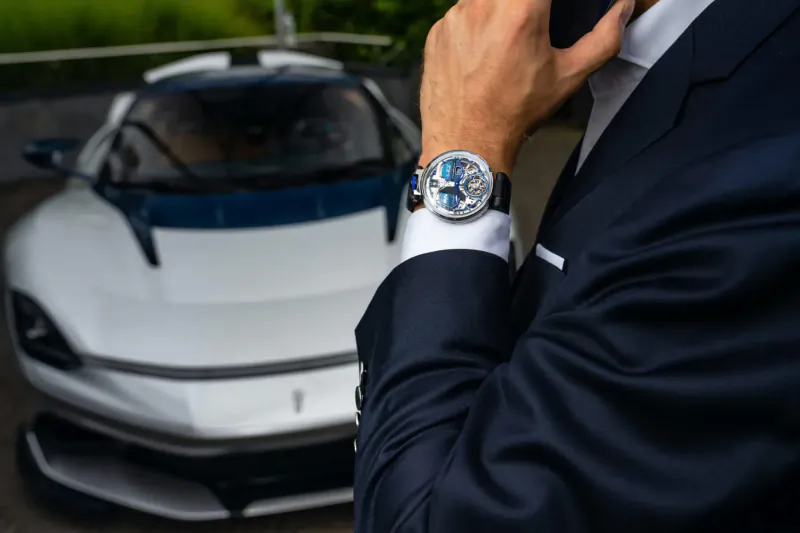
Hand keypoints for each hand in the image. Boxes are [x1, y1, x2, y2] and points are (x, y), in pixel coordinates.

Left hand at [419, 0, 635, 173]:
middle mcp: (483, 5)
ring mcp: (455, 16)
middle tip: (532, 26)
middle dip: (526, 5)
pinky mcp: (436, 31)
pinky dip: (474, 24)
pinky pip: (460, 13)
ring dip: (500, 9)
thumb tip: (623, 8)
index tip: (550, 12)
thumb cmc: (516, 113)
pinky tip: (482, 53)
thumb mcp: (569, 77)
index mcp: (521, 9)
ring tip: (508, 39)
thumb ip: (604, 38)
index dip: (547, 2)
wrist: (466, 144)